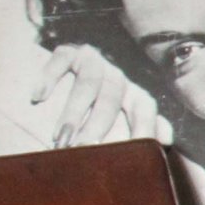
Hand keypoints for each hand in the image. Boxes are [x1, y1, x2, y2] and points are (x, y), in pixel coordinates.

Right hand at [31, 43, 172, 147]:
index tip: (134, 152)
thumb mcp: (114, 128)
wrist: (54, 81)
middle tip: (83, 149)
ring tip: (61, 137)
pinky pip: (62, 58)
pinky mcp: (68, 52)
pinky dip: (49, 77)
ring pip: (89, 82)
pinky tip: (38, 97)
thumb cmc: (87, 118)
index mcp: (133, 96)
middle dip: (98, 125)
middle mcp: (117, 76)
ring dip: (74, 111)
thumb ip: (137, 133)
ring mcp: (94, 61)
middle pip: (113, 97)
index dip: (143, 126)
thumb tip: (166, 139)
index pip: (145, 108)